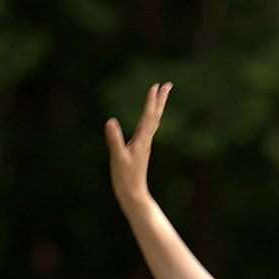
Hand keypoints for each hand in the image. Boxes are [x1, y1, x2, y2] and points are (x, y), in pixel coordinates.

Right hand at [104, 81, 172, 207]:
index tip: (155, 86)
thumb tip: (110, 122)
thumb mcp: (117, 158)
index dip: (151, 101)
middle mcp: (146, 140)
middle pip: (155, 116)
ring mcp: (144, 144)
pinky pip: (148, 128)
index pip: (148, 116)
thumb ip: (114, 140)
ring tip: (161, 96)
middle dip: (161, 100)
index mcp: (142, 140)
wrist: (133, 194)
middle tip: (168, 84)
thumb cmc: (125, 178)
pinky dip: (150, 118)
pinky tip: (148, 118)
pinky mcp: (140, 149)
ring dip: (157, 107)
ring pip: (153, 121)